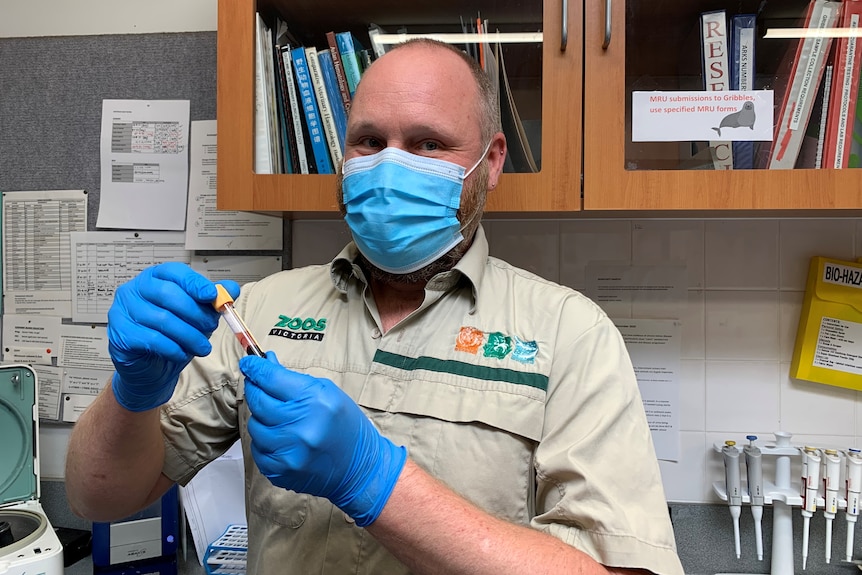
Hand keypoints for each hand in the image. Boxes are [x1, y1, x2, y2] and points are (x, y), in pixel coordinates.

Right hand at [107, 262, 239, 411]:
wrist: (151, 367)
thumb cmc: (171, 336)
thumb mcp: (196, 316)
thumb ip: (212, 301)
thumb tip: (231, 289)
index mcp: (154, 278)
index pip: (174, 272)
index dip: (195, 283)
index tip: (213, 296)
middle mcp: (134, 290)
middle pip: (168, 294)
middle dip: (196, 313)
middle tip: (211, 327)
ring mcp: (123, 311)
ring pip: (163, 319)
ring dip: (189, 335)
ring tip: (202, 346)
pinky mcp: (121, 334)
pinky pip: (152, 339)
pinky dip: (173, 348)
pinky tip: (182, 353)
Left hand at [240, 352, 406, 526]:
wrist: (359, 468)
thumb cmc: (346, 427)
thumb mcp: (328, 393)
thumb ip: (294, 380)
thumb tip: (266, 364)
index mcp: (316, 401)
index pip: (272, 378)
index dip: (255, 368)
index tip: (248, 362)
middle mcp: (301, 427)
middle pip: (258, 400)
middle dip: (254, 388)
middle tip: (256, 383)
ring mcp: (289, 452)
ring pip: (254, 425)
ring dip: (261, 417)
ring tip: (278, 417)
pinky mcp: (280, 471)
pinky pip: (258, 449)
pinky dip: (264, 441)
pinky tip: (281, 438)